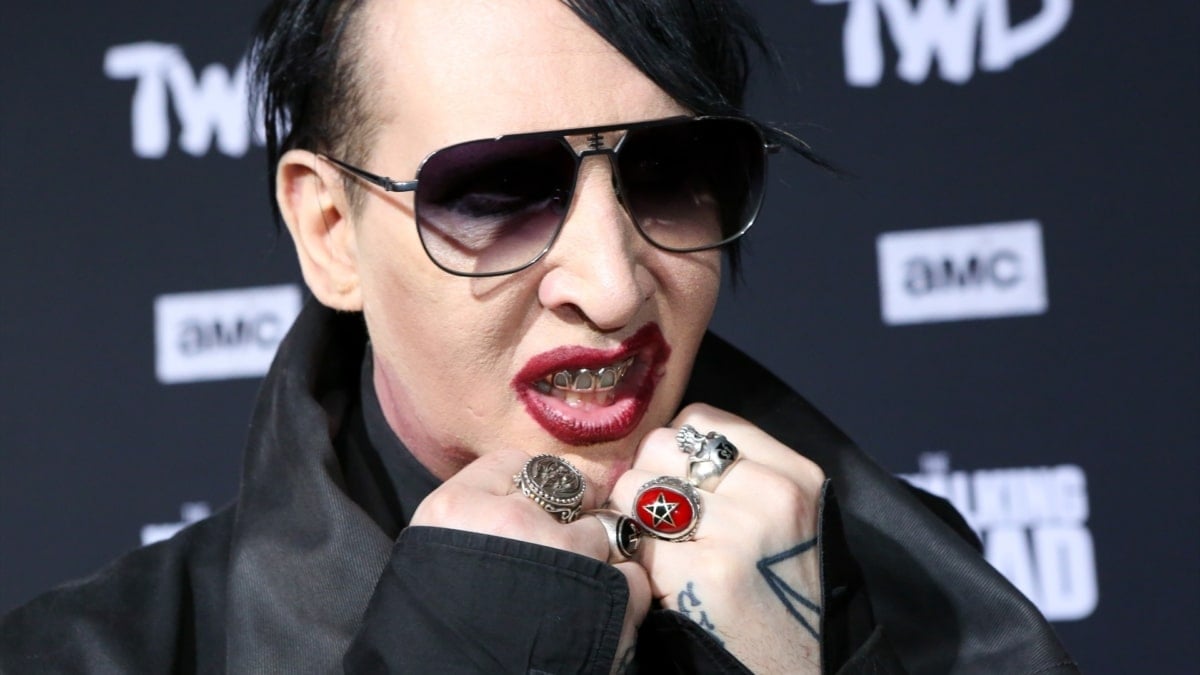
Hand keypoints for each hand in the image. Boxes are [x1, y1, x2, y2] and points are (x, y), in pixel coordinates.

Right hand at [410, 449, 650, 670]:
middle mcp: (512, 522)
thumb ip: (474, 516)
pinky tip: (594, 617)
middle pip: (567, 489)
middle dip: (570, 517)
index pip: (515, 463)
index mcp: (457, 509)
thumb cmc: (444, 630)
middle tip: (555, 557)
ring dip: (598, 558)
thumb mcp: (435, 558)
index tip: (533, 514)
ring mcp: (564, 556)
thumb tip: (524, 494)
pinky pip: (631, 574)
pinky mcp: (608, 594)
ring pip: (604, 530)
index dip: (532, 490)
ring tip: (572, 596)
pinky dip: (623, 594)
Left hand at [610, 404, 825, 673]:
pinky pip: (633, 540)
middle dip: (647, 480)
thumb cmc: (783, 600)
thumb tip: (662, 444)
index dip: (676, 452)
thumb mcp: (789, 522)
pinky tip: (658, 584)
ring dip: (632, 519)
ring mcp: (739, 531)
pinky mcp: (703, 573)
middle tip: (662, 525)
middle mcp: (773, 494)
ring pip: (635, 487)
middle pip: (661, 445)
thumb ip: (740, 477)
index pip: (703, 420)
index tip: (679, 486)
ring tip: (661, 552)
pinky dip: (633, 561)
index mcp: (797, 475)